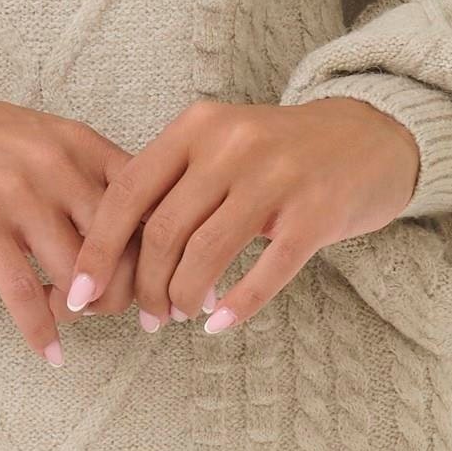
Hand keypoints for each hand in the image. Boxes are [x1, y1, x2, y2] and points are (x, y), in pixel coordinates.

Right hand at [0, 75, 145, 361]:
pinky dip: (41, 332)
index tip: (163, 283)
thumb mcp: (38, 137)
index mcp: (79, 143)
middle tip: (118, 311)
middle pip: (122, 248)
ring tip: (67, 313)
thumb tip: (126, 233)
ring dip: (79, 310)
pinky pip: (22, 293)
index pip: (145, 206)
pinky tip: (50, 352)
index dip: (160, 254)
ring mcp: (18, 196)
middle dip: (126, 291)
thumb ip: (81, 173)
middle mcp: (57, 167)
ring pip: (78, 276)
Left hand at [62, 94, 421, 334]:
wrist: (372, 135)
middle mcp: (232, 144)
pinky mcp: (317, 212)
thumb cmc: (281, 154)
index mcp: (198, 126)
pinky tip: (218, 325)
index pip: (129, 192)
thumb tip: (114, 255)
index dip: (98, 248)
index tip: (79, 293)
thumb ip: (174, 184)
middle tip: (146, 317)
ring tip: (180, 315)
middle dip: (145, 285)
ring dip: (184, 297)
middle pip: (164, 230)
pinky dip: (237, 305)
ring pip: (207, 253)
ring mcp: (278, 176)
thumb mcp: (221, 145)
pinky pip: (267, 270)